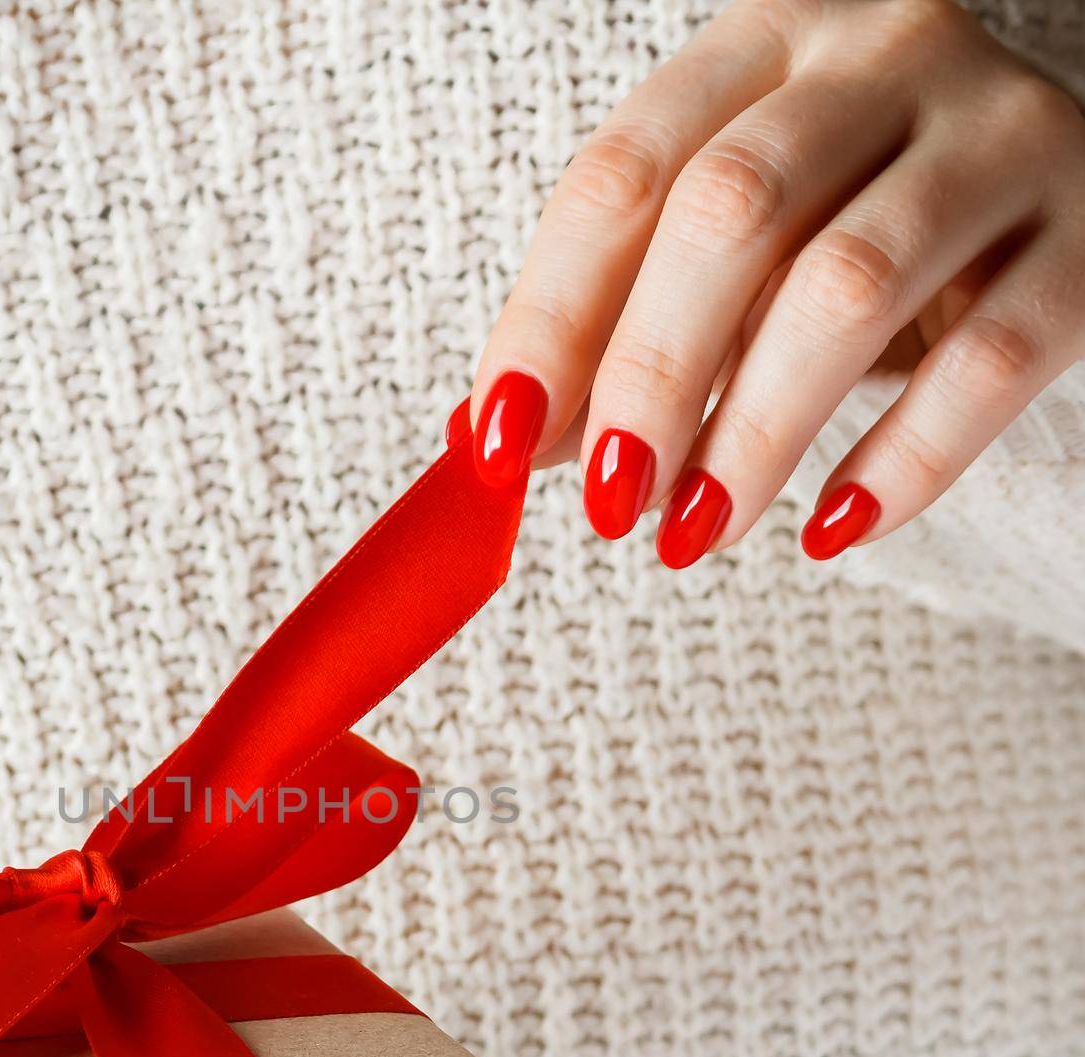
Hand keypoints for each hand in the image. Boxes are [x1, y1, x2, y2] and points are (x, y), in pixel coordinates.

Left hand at [470, 0, 1084, 563]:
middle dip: (648, 379)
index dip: (548, 320)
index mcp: (763, 45)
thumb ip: (616, 323)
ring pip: (845, 289)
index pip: (621, 176)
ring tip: (693, 534)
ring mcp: (999, 138)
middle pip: (728, 214)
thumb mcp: (726, 250)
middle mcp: (884, 58)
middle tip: (612, 505)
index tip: (499, 443)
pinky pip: (988, 365)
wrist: (1051, 201)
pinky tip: (830, 529)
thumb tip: (500, 440)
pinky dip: (898, 465)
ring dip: (750, 436)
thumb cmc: (845, 229)